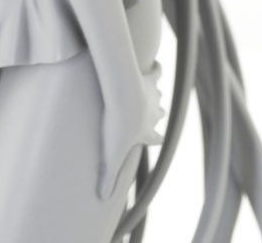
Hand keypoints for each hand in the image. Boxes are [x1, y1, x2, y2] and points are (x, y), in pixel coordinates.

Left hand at [97, 62, 164, 200]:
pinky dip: (157, 68)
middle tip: (156, 112)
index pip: (155, 138)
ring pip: (159, 93)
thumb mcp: (110, 155)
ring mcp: (153, 94)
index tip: (157, 138)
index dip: (156, 138)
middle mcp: (154, 113)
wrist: (124, 96)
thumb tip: (102, 197)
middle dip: (158, 113)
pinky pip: (157, 71)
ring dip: (156, 92)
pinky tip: (155, 64)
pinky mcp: (147, 76)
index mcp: (147, 132)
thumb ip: (107, 176)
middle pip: (160, 114)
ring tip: (153, 89)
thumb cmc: (117, 125)